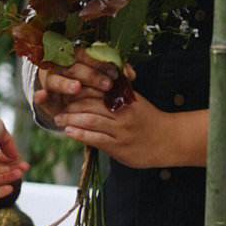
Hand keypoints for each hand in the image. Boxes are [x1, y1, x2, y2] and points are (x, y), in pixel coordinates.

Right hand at [34, 47, 128, 121]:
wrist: (67, 102)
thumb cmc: (89, 86)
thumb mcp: (100, 78)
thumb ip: (114, 73)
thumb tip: (131, 74)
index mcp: (75, 57)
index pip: (87, 55)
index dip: (101, 63)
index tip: (116, 73)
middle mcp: (60, 66)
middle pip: (74, 67)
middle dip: (91, 76)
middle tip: (107, 85)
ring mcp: (50, 80)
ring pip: (56, 79)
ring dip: (66, 84)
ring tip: (77, 88)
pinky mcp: (43, 97)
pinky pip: (39, 96)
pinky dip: (40, 97)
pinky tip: (42, 96)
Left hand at [53, 89, 207, 169]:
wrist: (169, 140)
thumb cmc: (149, 118)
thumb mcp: (135, 99)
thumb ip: (118, 89)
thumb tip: (99, 78)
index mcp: (124, 98)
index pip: (96, 90)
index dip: (78, 89)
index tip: (64, 89)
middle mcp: (122, 112)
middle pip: (90, 104)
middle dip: (70, 105)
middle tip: (55, 105)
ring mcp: (121, 130)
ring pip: (91, 121)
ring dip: (71, 120)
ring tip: (59, 119)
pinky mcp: (119, 147)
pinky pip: (96, 139)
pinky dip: (81, 135)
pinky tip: (69, 132)